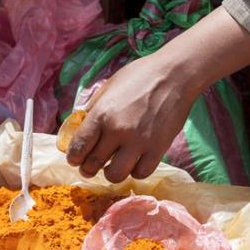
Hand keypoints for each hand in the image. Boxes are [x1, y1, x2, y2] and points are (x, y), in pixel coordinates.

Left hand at [66, 55, 198, 181]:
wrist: (175, 74)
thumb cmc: (141, 75)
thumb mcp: (109, 86)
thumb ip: (94, 107)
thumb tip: (81, 126)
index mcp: (102, 113)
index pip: (78, 146)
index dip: (73, 157)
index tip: (75, 160)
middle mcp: (118, 130)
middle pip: (94, 163)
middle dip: (87, 169)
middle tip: (89, 168)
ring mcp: (139, 141)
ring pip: (116, 175)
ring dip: (110, 174)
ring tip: (112, 167)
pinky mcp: (158, 148)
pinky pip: (141, 173)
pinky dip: (135, 172)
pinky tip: (134, 163)